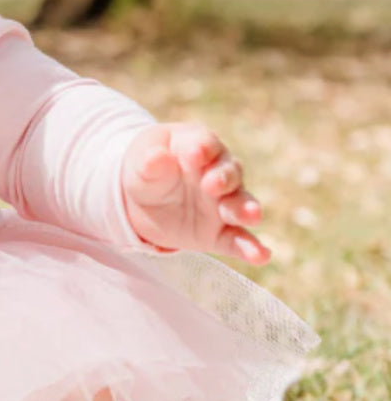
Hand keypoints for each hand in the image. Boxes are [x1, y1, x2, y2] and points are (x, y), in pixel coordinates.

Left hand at [121, 122, 269, 263]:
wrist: (145, 202)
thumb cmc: (148, 170)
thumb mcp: (140, 164)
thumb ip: (149, 162)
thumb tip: (156, 158)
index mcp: (198, 147)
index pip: (204, 144)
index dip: (200, 149)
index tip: (195, 154)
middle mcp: (218, 174)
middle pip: (228, 173)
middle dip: (223, 179)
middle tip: (212, 186)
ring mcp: (221, 205)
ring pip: (239, 205)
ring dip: (245, 210)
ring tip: (251, 216)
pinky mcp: (219, 233)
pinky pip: (237, 240)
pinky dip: (250, 248)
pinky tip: (260, 255)